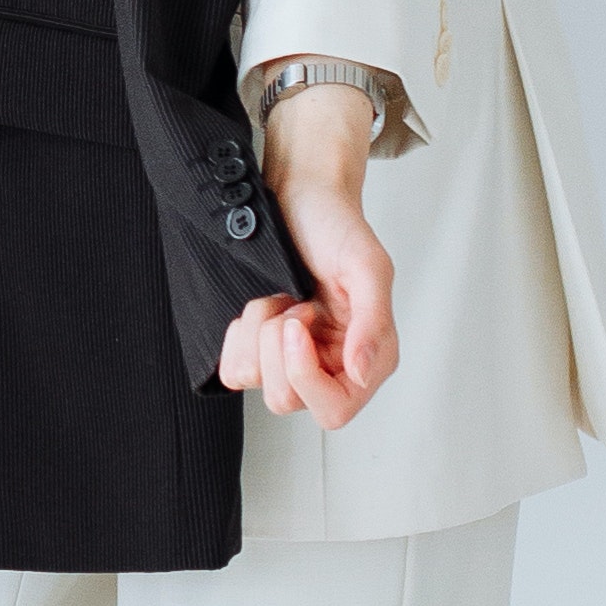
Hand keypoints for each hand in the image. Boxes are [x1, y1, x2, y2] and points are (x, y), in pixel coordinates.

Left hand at [217, 84, 399, 429]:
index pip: (334, 411)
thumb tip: (363, 373)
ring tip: (279, 296)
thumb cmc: (337, 226)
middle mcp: (333, 366)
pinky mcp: (260, 348)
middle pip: (287, 400)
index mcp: (367, 359)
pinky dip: (238, 333)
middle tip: (293, 302)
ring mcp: (293, 360)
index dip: (306, 374)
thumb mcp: (367, 267)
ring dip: (258, 330)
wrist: (300, 194)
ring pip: (256, 382)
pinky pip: (232, 369)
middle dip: (277, 344)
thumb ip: (372, 324)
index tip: (298, 321)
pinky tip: (260, 303)